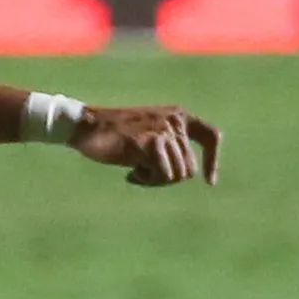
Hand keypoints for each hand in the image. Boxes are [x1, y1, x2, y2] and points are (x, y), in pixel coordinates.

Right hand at [69, 105, 221, 187]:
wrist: (87, 126)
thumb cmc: (115, 135)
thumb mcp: (149, 133)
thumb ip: (169, 144)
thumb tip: (188, 173)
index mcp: (178, 115)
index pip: (211, 136)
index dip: (212, 161)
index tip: (209, 182)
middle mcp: (174, 121)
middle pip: (189, 168)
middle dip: (168, 178)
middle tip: (145, 174)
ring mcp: (162, 132)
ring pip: (177, 175)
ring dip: (155, 180)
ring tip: (136, 170)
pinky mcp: (149, 143)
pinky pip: (162, 175)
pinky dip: (146, 180)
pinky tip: (130, 174)